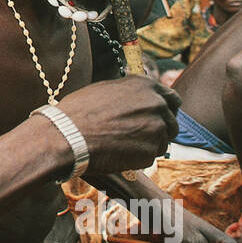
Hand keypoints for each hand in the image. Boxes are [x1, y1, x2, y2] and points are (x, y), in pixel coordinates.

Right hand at [54, 76, 179, 177]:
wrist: (68, 135)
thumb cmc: (79, 111)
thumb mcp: (106, 89)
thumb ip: (130, 92)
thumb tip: (139, 98)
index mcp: (146, 85)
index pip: (172, 98)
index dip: (166, 109)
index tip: (159, 118)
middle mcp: (157, 103)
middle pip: (172, 122)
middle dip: (161, 129)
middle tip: (143, 136)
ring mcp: (157, 128)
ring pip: (163, 141)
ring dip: (149, 144)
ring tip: (123, 145)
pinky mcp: (151, 151)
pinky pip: (151, 156)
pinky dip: (139, 157)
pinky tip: (118, 153)